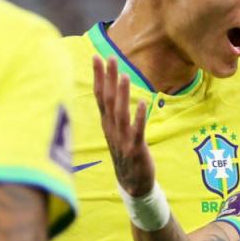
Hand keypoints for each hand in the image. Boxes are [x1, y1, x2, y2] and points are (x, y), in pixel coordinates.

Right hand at [92, 56, 153, 196]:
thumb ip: (116, 113)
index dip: (98, 77)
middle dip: (108, 78)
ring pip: (120, 113)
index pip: (100, 96)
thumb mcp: (118, 131)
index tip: (96, 57)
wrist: (132, 184)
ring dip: (122, 94)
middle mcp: (112, 129)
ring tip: (125, 75)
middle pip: (108, 100)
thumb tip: (114, 92)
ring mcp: (122, 139)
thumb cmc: (126, 154)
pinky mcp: (136, 149)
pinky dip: (139, 117)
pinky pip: (137, 131)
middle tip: (109, 57)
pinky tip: (142, 102)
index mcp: (107, 123)